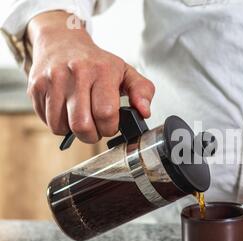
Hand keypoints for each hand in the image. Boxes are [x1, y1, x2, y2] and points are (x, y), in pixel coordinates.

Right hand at [26, 11, 154, 142]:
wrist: (62, 40)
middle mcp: (76, 73)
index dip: (110, 128)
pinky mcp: (36, 86)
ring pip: (61, 126)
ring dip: (73, 131)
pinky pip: (46, 121)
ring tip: (81, 119)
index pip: (106, 113)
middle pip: (81, 124)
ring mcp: (53, 79)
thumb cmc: (97, 62)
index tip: (111, 124)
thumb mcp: (125, 71)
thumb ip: (142, 91)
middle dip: (92, 135)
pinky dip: (58, 124)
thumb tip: (144, 112)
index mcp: (102, 70)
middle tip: (96, 128)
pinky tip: (66, 112)